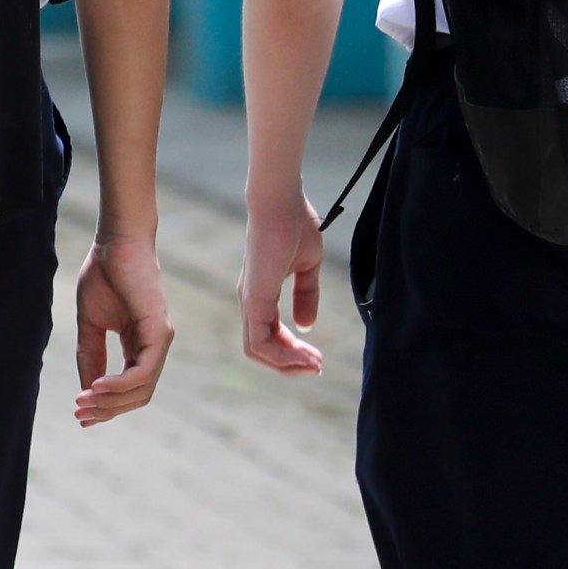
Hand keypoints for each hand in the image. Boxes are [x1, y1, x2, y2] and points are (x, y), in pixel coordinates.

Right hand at [71, 235, 174, 425]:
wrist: (115, 243)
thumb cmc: (103, 275)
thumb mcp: (90, 324)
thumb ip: (90, 356)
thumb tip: (86, 390)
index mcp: (139, 345)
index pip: (129, 389)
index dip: (106, 407)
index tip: (80, 416)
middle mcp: (154, 347)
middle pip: (137, 396)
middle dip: (107, 410)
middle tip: (79, 413)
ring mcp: (160, 340)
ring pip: (142, 389)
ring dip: (111, 401)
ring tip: (84, 401)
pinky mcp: (160, 332)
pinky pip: (143, 371)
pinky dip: (120, 384)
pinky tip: (97, 386)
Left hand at [240, 187, 325, 375]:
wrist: (281, 202)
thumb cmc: (295, 225)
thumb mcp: (307, 266)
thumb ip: (307, 295)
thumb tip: (307, 325)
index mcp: (261, 293)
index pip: (270, 334)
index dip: (293, 350)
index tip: (318, 355)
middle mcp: (250, 300)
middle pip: (261, 348)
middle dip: (290, 363)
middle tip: (317, 366)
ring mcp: (249, 301)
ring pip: (257, 350)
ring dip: (286, 364)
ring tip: (314, 364)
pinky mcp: (254, 298)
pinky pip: (258, 341)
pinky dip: (280, 356)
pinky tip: (303, 357)